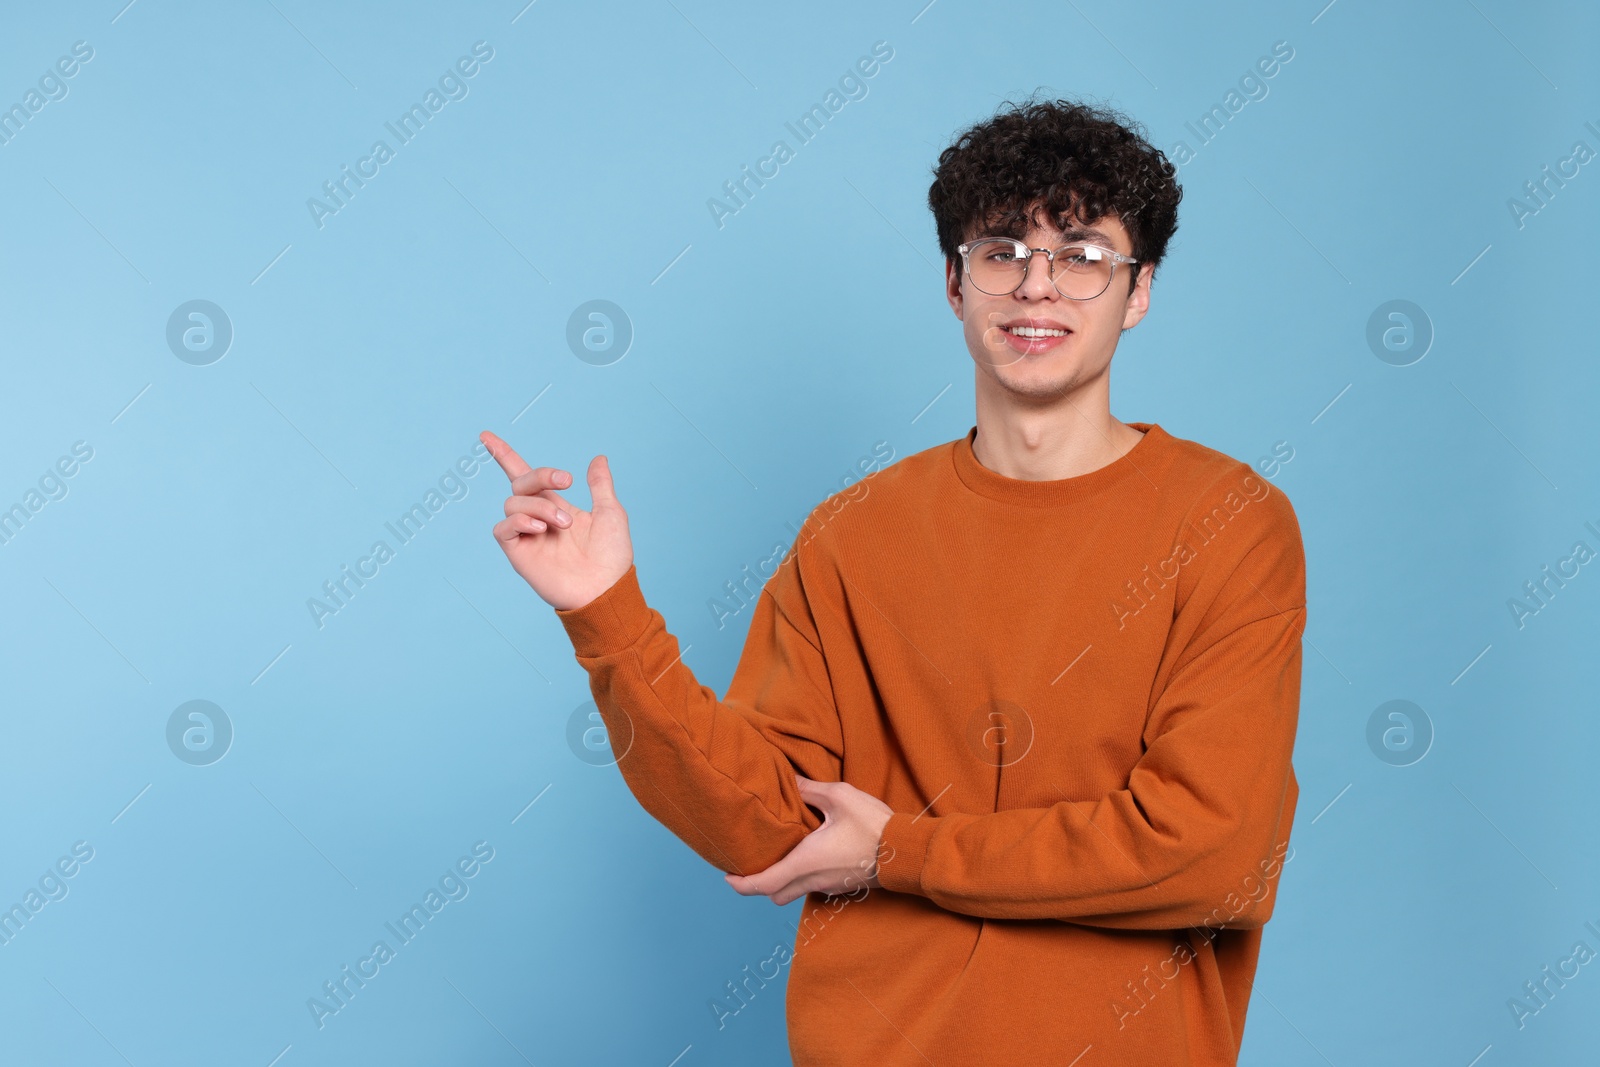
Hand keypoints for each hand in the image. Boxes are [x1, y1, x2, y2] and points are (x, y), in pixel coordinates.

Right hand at [481, 430, 633, 610]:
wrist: (606, 589)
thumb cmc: (611, 556)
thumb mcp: (610, 513)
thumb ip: (600, 485)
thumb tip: (598, 458)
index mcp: (556, 506)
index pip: (525, 476)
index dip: (504, 455)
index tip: (486, 436)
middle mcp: (537, 518)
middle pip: (520, 483)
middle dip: (541, 475)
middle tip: (567, 481)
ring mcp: (527, 536)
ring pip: (513, 503)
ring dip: (540, 505)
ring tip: (564, 524)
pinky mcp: (518, 553)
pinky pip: (503, 528)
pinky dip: (519, 521)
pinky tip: (540, 528)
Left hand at [724, 775, 893, 905]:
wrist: (907, 852)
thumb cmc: (874, 825)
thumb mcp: (840, 797)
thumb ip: (810, 790)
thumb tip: (788, 781)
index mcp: (806, 862)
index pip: (764, 883)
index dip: (741, 884)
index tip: (727, 876)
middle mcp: (814, 880)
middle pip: (775, 894)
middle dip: (760, 884)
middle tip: (752, 864)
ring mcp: (830, 887)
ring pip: (795, 892)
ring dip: (783, 881)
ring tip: (779, 856)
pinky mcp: (843, 886)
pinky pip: (814, 887)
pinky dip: (803, 878)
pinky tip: (809, 854)